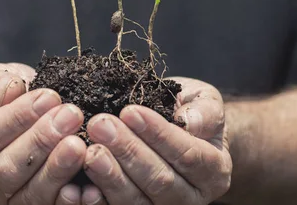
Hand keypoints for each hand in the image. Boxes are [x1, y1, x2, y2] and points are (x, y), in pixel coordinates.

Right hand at [0, 63, 86, 204]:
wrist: (16, 128)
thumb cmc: (4, 102)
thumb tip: (13, 89)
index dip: (16, 118)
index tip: (49, 96)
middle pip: (6, 171)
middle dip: (41, 141)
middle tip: (71, 115)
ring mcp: (7, 203)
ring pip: (29, 196)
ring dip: (57, 170)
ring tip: (79, 144)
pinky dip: (70, 201)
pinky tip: (87, 185)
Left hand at [81, 77, 230, 204]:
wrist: (180, 131)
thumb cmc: (189, 112)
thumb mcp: (205, 101)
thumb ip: (204, 110)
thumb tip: (189, 121)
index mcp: (214, 170)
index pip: (188, 155)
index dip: (158, 134)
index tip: (130, 111)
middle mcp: (192, 198)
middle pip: (160, 181)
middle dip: (128, 151)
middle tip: (100, 125)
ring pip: (137, 203)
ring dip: (110, 176)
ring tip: (90, 150)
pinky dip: (98, 202)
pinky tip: (81, 186)